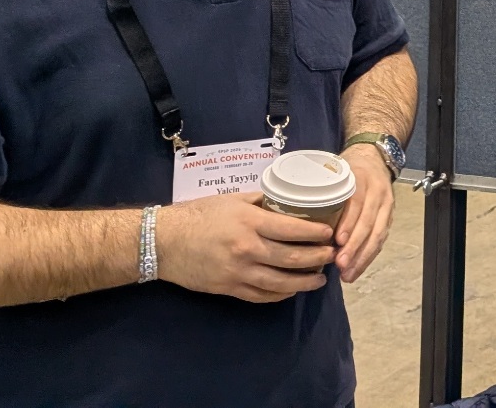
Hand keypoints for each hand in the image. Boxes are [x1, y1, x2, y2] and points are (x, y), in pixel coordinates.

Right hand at [156, 193, 334, 303]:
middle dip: (317, 259)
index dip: (315, 234)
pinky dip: (280, 295)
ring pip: (280, 282)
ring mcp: (238, 272)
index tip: (330, 234)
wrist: (163, 242)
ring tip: (320, 279)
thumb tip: (286, 201)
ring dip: (304, 282)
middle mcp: (247, 249)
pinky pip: (261, 295)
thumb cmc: (198, 215)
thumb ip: (261, 202)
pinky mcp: (229, 289)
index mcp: (250, 222)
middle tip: (331, 256)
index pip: (292, 229)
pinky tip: (292, 290)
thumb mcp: (233, 200)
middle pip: (291, 258)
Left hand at [333, 142, 396, 283]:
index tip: (337, 241)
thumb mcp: (335, 172)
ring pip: (378, 234)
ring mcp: (387, 205)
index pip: (357, 202)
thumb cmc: (347, 168)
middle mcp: (378, 192)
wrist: (373, 158)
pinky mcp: (389, 217)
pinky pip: (381, 239)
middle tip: (341, 265)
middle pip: (369, 222)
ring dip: (363, 256)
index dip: (349, 222)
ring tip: (349, 274)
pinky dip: (369, 256)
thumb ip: (322, 190)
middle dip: (356, 246)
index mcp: (362, 179)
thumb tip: (295, 216)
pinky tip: (357, 269)